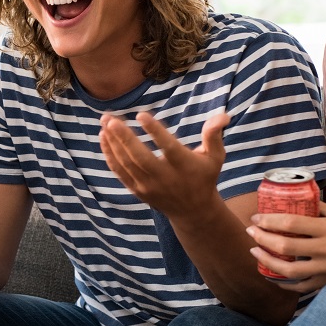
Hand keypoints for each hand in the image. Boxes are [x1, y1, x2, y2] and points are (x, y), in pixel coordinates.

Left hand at [99, 111, 228, 216]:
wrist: (193, 210)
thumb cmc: (204, 176)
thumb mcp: (215, 156)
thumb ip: (214, 135)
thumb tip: (222, 115)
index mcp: (184, 166)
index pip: (168, 148)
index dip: (154, 131)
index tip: (140, 115)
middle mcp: (165, 178)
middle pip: (140, 157)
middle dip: (123, 137)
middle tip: (110, 118)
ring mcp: (149, 186)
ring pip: (126, 163)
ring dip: (112, 142)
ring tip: (104, 122)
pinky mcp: (138, 190)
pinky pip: (120, 172)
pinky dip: (110, 155)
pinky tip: (103, 137)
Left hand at [248, 202, 325, 293]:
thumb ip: (322, 209)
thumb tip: (300, 200)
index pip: (291, 223)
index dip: (269, 220)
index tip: (256, 217)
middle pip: (285, 247)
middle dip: (262, 239)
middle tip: (250, 232)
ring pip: (290, 271)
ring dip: (268, 263)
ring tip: (255, 253)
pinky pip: (303, 286)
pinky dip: (286, 283)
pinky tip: (274, 276)